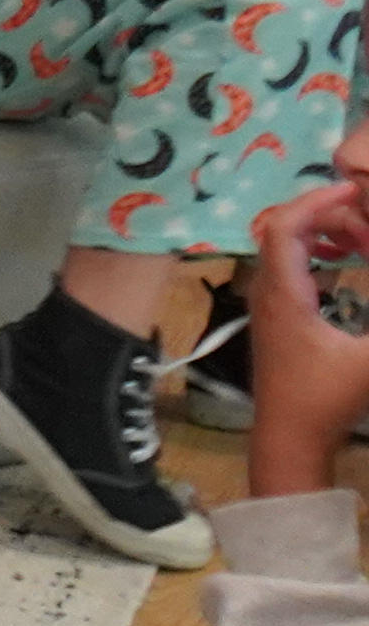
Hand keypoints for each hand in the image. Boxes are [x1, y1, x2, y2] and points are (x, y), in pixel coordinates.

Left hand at [252, 179, 368, 496]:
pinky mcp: (275, 315)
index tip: (353, 188)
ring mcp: (267, 302)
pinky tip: (346, 261)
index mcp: (282, 292)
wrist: (289, 437)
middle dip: (326, 214)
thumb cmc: (326, 400)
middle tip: (368, 222)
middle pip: (283, 229)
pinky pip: (289, 266)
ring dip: (322, 233)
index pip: (284, 226)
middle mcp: (266, 290)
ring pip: (285, 247)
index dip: (316, 200)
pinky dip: (316, 252)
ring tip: (362, 239)